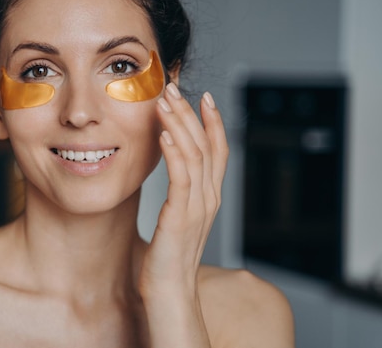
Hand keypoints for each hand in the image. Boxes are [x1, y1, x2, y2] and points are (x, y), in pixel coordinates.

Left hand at [140, 83, 228, 293]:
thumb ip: (180, 194)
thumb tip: (170, 171)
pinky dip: (173, 154)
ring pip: (195, 156)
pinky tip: (162, 135)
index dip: (213, 122)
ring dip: (179, 125)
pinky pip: (180, 179)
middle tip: (174, 87)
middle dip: (190, 113)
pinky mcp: (180, 218)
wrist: (169, 293)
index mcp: (209, 196)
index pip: (218, 151)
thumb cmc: (168, 257)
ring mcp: (197, 208)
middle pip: (207, 145)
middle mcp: (209, 198)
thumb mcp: (178, 218)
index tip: (203, 96)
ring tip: (164, 101)